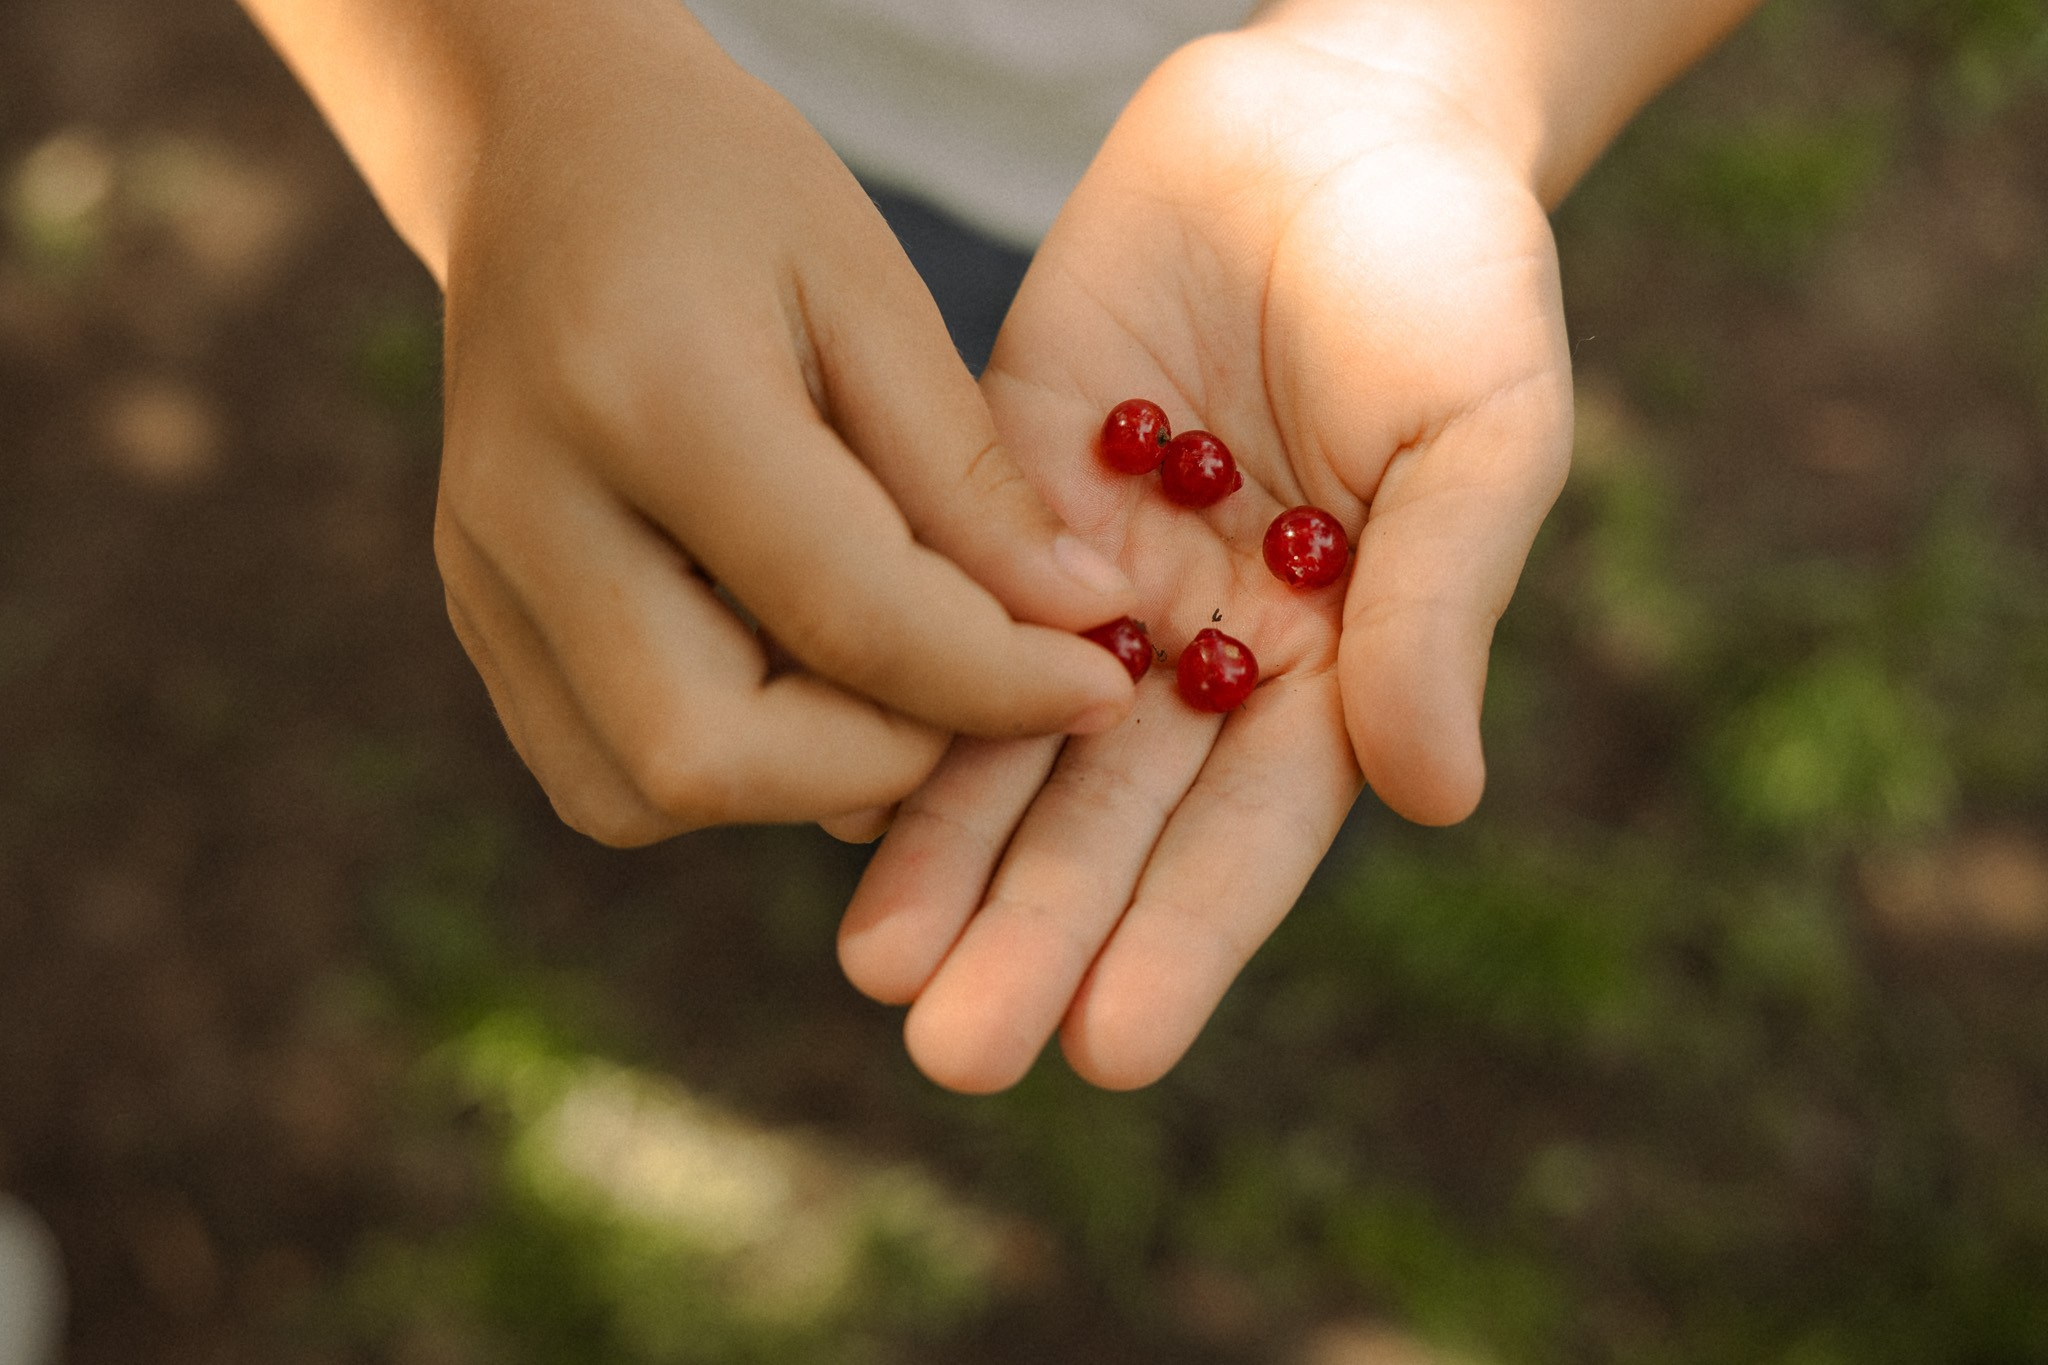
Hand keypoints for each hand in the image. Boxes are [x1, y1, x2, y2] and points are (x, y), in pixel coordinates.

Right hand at [427, 4, 1138, 844]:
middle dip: (882, 759)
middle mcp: (531, 510)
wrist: (539, 152)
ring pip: (640, 794)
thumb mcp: (873, 290)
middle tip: (980, 691)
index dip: (997, 682)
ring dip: (797, 776)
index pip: (847, 613)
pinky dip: (726, 764)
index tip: (1103, 689)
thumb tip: (1076, 625)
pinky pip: (601, 771)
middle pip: (706, 753)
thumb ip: (967, 476)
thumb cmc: (725, 193)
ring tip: (887, 674)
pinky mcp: (476, 615)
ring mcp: (483, 577)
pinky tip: (794, 674)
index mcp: (648, 391)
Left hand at [838, 28, 1573, 1090]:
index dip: (1183, 940)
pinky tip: (824, 780)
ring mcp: (1098, 575)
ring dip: (948, 849)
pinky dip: (891, 689)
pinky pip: (938, 601)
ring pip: (1011, 738)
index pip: (1251, 833)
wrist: (1334, 115)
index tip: (1110, 1046)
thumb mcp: (1483, 431)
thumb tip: (1435, 794)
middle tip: (955, 1047)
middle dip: (1037, 927)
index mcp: (1334, 664)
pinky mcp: (1006, 485)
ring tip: (878, 966)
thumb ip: (1444, 605)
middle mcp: (1204, 649)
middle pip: (1112, 817)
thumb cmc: (1452, 272)